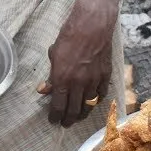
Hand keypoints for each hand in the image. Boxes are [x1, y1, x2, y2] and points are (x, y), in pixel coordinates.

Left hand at [38, 10, 113, 126]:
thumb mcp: (54, 55)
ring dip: (82, 114)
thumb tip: (44, 90)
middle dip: (68, 119)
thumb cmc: (69, 36)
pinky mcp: (105, 76)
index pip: (58, 106)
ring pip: (89, 106)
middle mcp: (78, 83)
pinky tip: (92, 103)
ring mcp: (94, 81)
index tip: (53, 121)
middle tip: (65, 124)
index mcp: (62, 78)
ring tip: (78, 117)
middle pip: (74, 110)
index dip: (55, 116)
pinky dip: (96, 101)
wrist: (92, 25)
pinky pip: (101, 95)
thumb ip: (51, 75)